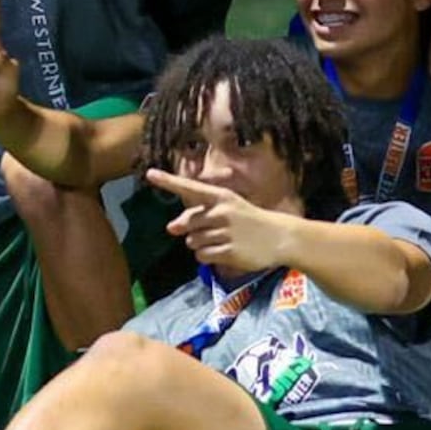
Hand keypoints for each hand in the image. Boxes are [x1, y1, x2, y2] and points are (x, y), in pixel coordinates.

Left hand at [148, 167, 296, 274]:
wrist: (280, 237)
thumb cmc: (249, 220)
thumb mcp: (228, 208)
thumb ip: (198, 214)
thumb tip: (170, 228)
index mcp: (221, 197)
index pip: (190, 188)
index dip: (169, 181)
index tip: (150, 174)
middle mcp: (221, 213)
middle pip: (186, 224)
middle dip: (191, 230)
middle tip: (211, 231)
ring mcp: (225, 233)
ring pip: (192, 241)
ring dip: (200, 244)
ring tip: (221, 240)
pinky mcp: (229, 252)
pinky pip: (202, 256)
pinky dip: (207, 256)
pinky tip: (223, 251)